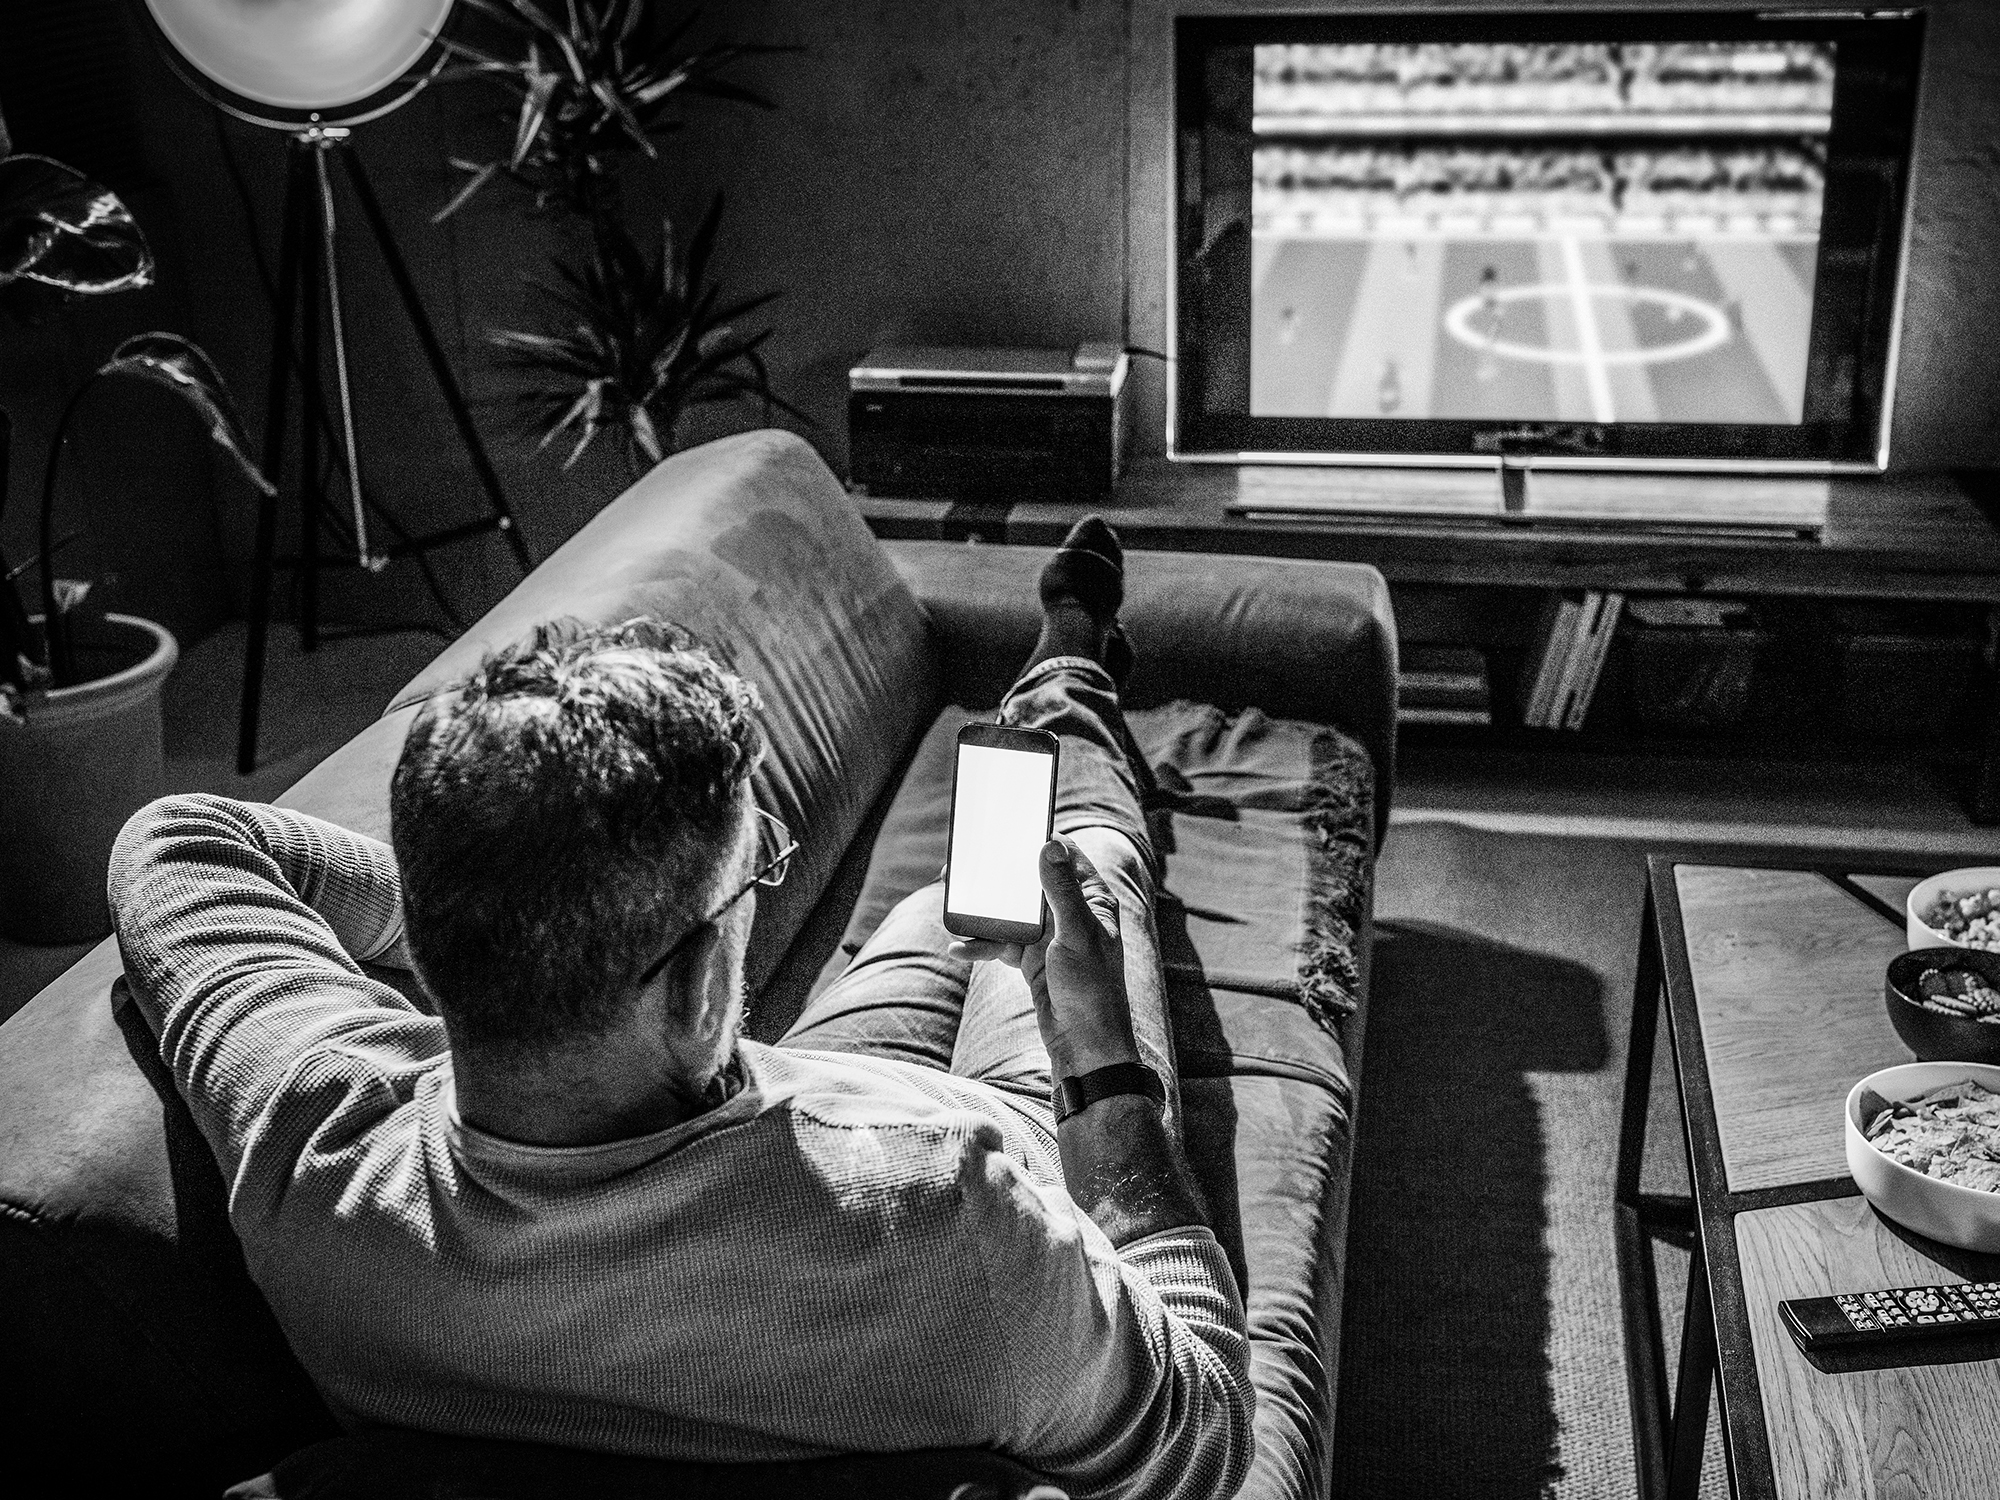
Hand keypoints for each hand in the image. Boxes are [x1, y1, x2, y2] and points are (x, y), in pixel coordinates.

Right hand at [949, 836, 1139, 1077]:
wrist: (1084, 1044)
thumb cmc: (1092, 989)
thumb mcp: (1077, 934)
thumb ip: (1061, 891)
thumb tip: (1049, 846)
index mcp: (1091, 899)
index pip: (1064, 855)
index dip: (1037, 840)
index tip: (1007, 830)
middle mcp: (1070, 912)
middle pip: (1028, 883)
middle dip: (997, 877)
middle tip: (964, 870)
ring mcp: (1049, 936)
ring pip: (1010, 914)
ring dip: (983, 915)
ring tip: (953, 912)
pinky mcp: (1031, 959)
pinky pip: (1001, 943)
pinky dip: (981, 945)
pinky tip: (959, 948)